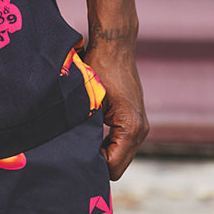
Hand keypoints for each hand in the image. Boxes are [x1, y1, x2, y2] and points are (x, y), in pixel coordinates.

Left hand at [84, 44, 148, 180]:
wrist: (115, 46)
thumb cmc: (99, 67)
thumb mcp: (88, 99)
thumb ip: (85, 127)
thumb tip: (74, 152)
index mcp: (130, 128)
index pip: (112, 167)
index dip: (92, 166)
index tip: (73, 157)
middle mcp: (140, 130)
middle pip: (118, 165)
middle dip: (97, 162)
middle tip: (74, 152)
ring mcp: (140, 125)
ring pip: (120, 155)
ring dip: (102, 152)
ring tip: (81, 142)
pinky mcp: (136, 119)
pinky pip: (122, 143)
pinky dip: (107, 143)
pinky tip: (90, 133)